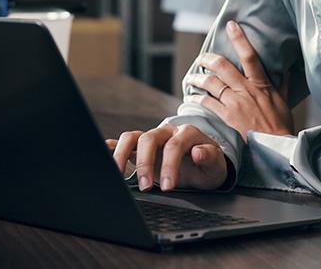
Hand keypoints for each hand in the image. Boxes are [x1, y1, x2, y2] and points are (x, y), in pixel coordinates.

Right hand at [106, 124, 228, 191]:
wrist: (204, 165)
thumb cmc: (209, 166)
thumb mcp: (217, 165)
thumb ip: (210, 156)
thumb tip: (198, 152)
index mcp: (186, 133)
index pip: (174, 146)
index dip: (169, 166)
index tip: (168, 187)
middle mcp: (167, 132)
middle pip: (149, 138)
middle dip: (145, 163)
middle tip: (145, 187)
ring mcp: (153, 139)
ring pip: (132, 137)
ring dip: (122, 155)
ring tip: (117, 175)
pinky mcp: (142, 148)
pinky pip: (124, 142)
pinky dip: (112, 147)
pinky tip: (103, 154)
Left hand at [186, 20, 293, 140]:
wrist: (276, 145)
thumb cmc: (281, 124)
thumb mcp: (283, 99)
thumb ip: (281, 83)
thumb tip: (285, 70)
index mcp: (261, 82)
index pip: (249, 54)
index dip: (239, 38)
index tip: (230, 25)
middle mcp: (246, 89)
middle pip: (222, 66)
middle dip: (208, 58)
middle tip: (201, 57)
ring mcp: (235, 102)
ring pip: (211, 83)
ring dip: (198, 78)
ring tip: (191, 77)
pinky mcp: (227, 116)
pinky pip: (208, 103)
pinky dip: (198, 98)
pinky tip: (191, 96)